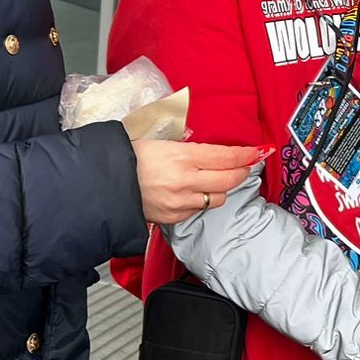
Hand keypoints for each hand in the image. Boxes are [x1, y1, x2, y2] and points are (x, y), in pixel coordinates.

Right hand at [134, 138, 265, 225]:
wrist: (105, 183)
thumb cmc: (130, 156)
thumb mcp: (161, 141)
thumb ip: (188, 147)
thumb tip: (212, 151)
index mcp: (183, 157)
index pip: (226, 157)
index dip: (245, 155)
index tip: (255, 153)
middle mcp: (185, 181)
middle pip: (229, 180)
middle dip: (241, 172)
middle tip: (245, 166)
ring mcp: (180, 202)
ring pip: (217, 199)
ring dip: (222, 189)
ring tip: (217, 181)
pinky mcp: (173, 218)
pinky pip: (198, 210)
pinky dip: (201, 201)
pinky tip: (193, 193)